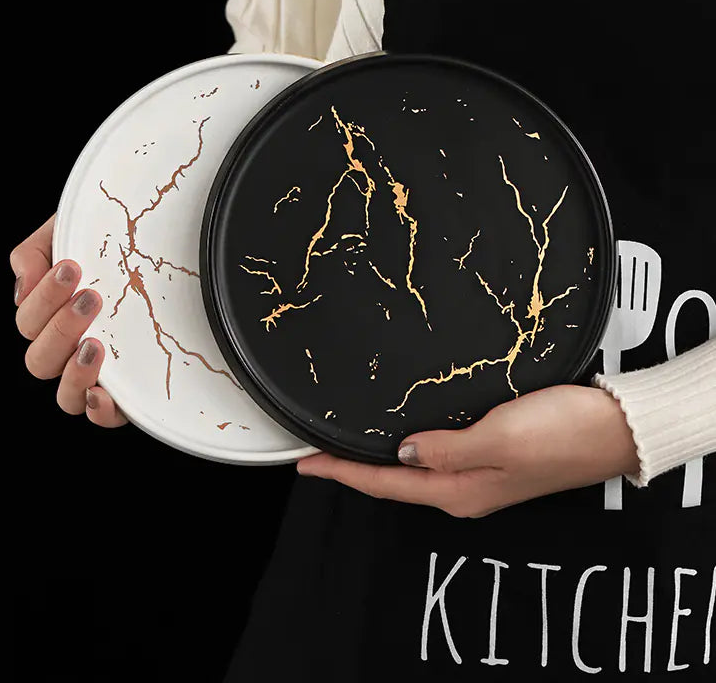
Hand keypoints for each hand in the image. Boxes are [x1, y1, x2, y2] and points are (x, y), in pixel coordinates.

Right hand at [11, 213, 126, 427]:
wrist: (161, 233)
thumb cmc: (114, 237)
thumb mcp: (73, 232)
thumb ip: (36, 251)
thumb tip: (24, 284)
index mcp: (51, 314)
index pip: (29, 321)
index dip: (43, 300)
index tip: (71, 269)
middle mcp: (70, 347)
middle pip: (39, 360)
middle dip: (60, 329)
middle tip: (90, 298)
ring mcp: (98, 370)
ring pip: (64, 395)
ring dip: (73, 372)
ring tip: (95, 343)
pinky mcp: (128, 389)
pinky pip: (104, 415)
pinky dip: (98, 410)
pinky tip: (104, 393)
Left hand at [296, 384, 639, 516]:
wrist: (615, 430)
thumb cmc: (562, 432)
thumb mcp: (500, 439)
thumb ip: (447, 449)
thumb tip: (402, 451)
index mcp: (459, 490)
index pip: (386, 482)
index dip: (342, 472)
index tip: (305, 462)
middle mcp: (464, 489)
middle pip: (394, 481)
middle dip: (351, 468)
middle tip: (314, 452)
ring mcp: (480, 475)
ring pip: (413, 469)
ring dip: (378, 459)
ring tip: (346, 445)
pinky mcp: (495, 456)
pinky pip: (437, 455)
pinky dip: (410, 448)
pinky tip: (404, 434)